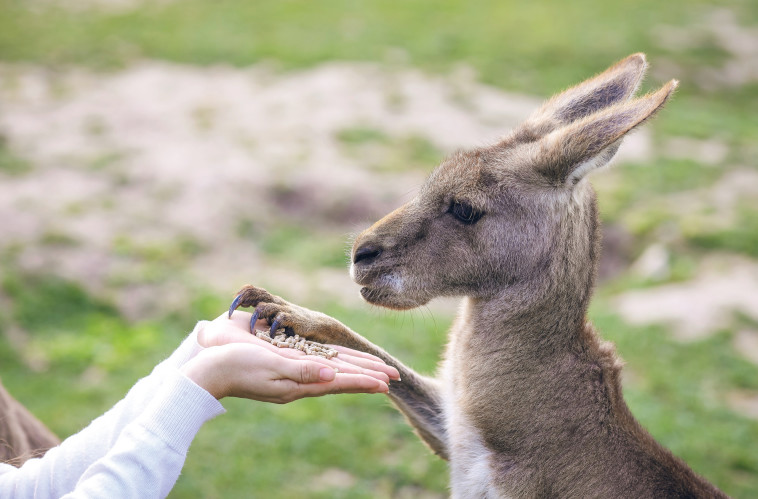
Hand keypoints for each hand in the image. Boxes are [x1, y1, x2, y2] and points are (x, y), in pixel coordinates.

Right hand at [181, 312, 398, 402]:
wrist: (209, 370)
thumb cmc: (236, 365)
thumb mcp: (270, 366)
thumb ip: (301, 371)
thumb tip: (331, 376)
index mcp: (299, 383)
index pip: (339, 381)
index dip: (364, 379)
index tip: (386, 381)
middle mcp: (299, 382)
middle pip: (341, 377)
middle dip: (367, 376)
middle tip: (393, 377)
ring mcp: (292, 377)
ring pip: (332, 373)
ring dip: (355, 372)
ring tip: (375, 374)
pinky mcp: (284, 368)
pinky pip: (317, 367)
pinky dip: (335, 367)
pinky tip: (339, 366)